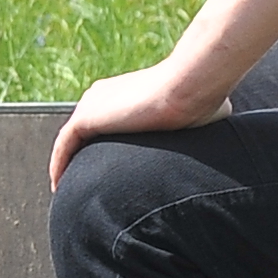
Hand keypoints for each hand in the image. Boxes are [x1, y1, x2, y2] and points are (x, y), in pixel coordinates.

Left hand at [50, 60, 232, 183]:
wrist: (189, 87)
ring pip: (71, 142)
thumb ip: (194, 128)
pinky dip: (59, 166)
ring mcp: (90, 106)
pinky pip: (63, 148)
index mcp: (123, 92)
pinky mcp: (84, 119)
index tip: (106, 169)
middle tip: (82, 185)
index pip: (107, 122)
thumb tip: (218, 146)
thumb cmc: (202, 99)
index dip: (102, 147)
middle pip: (85, 134)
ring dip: (68, 164)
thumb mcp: (198, 115)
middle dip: (81, 158)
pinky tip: (59, 186)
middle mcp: (101, 96)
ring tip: (68, 189)